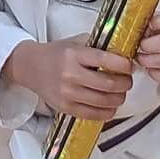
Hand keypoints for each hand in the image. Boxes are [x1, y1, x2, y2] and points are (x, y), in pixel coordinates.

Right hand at [5, 36, 132, 120]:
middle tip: (128, 81)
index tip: (129, 66)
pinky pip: (93, 115)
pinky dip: (108, 112)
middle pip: (108, 84)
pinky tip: (111, 106)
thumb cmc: (56, 54)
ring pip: (104, 101)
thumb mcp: (75, 43)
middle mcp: (70, 75)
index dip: (123, 65)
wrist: (29, 67)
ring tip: (121, 93)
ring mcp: (67, 94)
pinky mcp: (65, 108)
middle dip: (125, 84)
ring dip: (119, 98)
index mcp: (74, 55)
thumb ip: (96, 46)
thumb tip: (123, 53)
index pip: (105, 60)